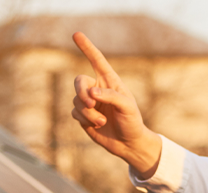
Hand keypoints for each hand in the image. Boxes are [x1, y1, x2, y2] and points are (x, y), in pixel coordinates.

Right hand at [70, 32, 162, 176]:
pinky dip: (84, 119)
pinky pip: (75, 113)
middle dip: (81, 92)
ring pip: (76, 100)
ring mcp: (89, 102)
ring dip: (88, 112)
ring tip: (102, 121)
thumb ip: (110, 96)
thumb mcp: (127, 107)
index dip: (87, 47)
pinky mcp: (83, 116)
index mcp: (110, 81)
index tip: (76, 34)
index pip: (96, 60)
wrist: (128, 143)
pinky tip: (97, 125)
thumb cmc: (132, 122)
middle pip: (79, 82)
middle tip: (91, 102)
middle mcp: (97, 89)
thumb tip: (91, 93)